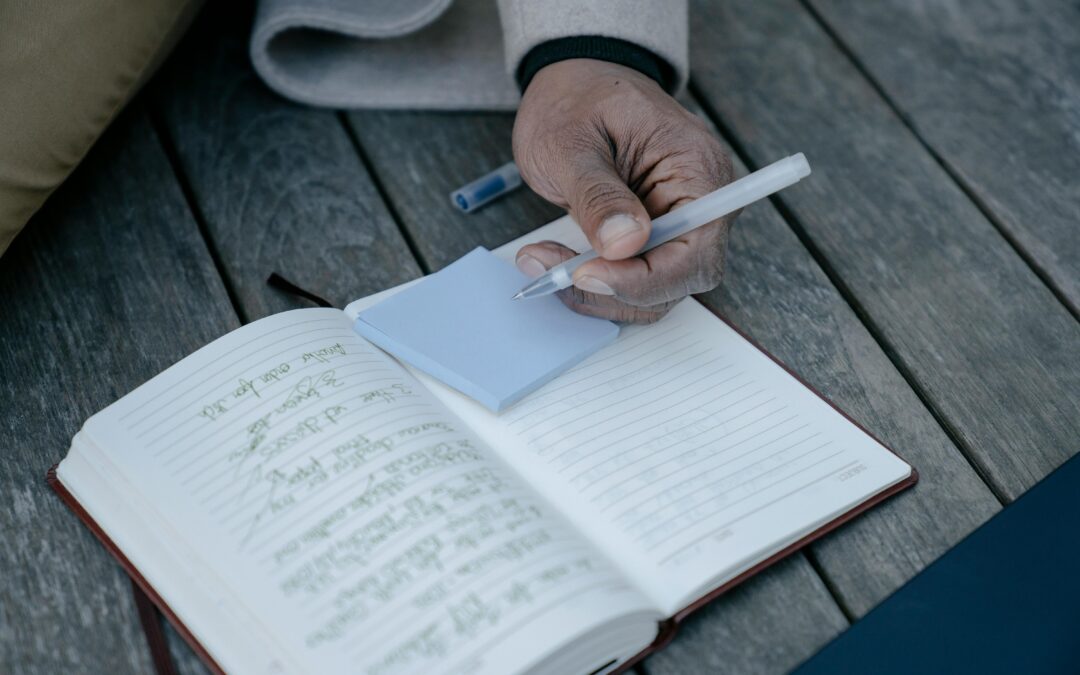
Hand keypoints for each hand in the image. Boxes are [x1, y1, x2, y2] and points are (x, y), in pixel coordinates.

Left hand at [512, 58, 734, 322]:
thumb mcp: (572, 142)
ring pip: (655, 289)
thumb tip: (625, 244)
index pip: (695, 248)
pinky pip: (635, 279)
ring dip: (599, 291)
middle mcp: (701, 202)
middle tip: (553, 270)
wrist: (574, 83)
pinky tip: (557, 261)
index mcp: (697, 168)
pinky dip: (596, 282)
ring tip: (543, 261)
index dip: (645, 277)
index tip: (586, 273)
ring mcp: (680, 222)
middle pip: (680, 278)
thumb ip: (598, 194)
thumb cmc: (576, 100)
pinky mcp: (654, 237)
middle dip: (616, 288)